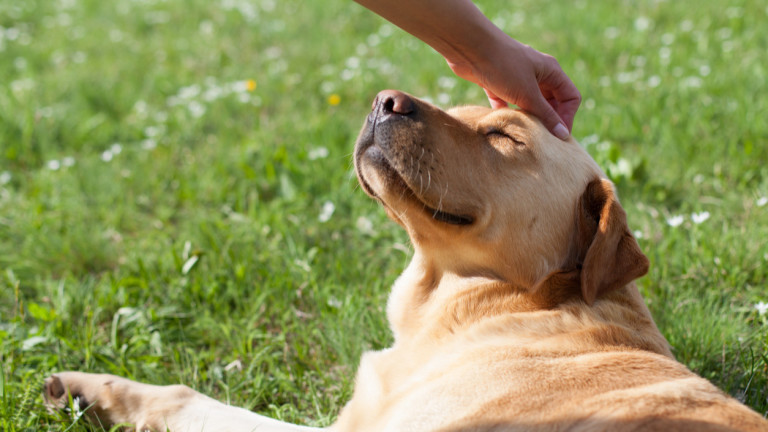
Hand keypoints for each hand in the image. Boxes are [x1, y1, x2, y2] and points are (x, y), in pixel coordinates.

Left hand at [446, 37, 579, 139]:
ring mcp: (516, 78)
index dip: (567, 117)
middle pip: (550, 101)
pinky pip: (507, 103)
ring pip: (529, 103)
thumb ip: (546, 115)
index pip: (570, 97)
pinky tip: (504, 124)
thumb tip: (563, 135)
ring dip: (528, 118)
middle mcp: (536, 73)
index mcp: (550, 71)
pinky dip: (508, 113)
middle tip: (540, 139)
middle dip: (547, 120)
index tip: (557, 136)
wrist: (469, 48)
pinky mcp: (497, 83)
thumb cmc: (503, 66)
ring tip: (523, 134)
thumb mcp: (528, 94)